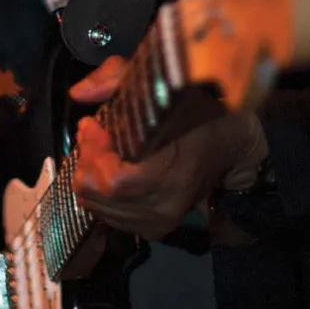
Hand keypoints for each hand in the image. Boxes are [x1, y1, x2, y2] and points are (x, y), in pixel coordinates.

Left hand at [69, 57, 268, 239]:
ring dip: (90, 176)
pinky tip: (107, 169)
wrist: (232, 145)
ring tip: (98, 148)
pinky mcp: (154, 228)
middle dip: (86, 161)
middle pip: (101, 197)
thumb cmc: (198, 111)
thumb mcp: (161, 82)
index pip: (116, 182)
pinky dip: (99, 194)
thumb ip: (115, 80)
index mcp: (175, 172)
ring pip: (100, 209)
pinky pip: (109, 218)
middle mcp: (167, 205)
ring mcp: (161, 221)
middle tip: (91, 133)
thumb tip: (78, 93)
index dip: (94, 153)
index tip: (92, 124)